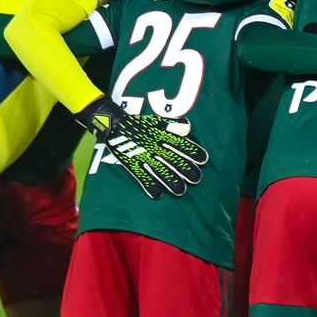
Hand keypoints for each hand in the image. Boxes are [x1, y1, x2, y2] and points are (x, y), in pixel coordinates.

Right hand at [75, 95, 209, 199]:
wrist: (113, 124)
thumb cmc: (138, 124)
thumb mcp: (156, 122)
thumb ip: (172, 125)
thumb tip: (188, 128)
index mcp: (160, 135)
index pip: (179, 143)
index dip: (192, 151)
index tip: (203, 160)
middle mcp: (153, 146)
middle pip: (172, 158)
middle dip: (185, 169)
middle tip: (196, 179)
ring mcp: (142, 155)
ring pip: (158, 169)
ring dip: (170, 180)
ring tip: (181, 190)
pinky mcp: (131, 163)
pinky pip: (141, 175)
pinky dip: (149, 185)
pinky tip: (158, 195)